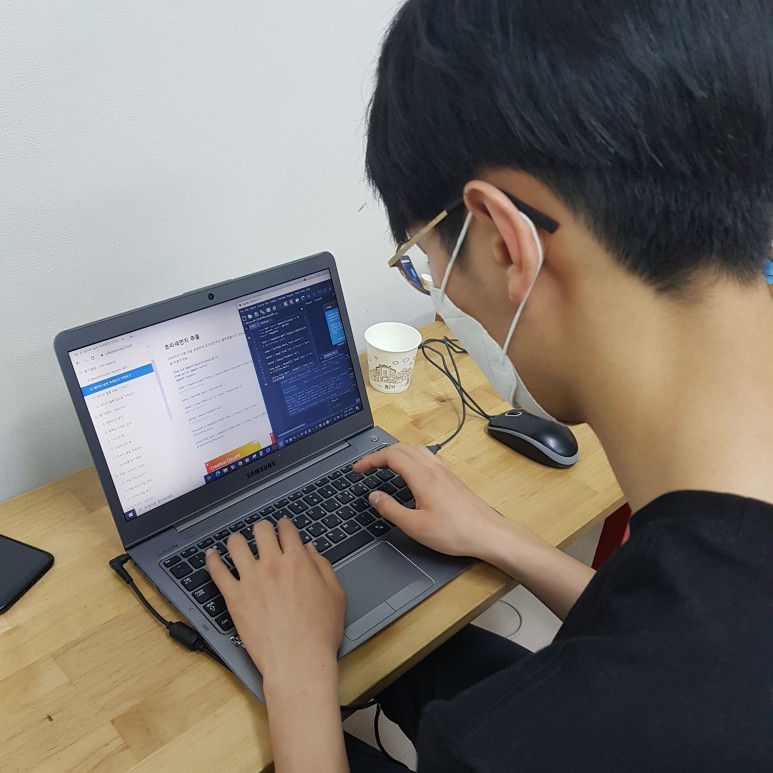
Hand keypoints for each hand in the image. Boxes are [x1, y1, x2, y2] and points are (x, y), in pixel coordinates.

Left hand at [205, 518, 345, 680]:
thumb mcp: (335, 594)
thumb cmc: (319, 632)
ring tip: (237, 542)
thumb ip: (323, 566)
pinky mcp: (234, 597)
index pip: (287, 531)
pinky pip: (217, 572)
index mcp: (298, 561)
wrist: (298, 660)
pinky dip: (212, 560)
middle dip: (262, 528)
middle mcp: (272, 564)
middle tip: (262, 532)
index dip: (285, 525)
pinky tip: (211, 555)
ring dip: (237, 540)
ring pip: (236, 545)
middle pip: (261, 531)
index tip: (283, 526)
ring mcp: (250, 579)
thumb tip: (310, 550)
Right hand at [353, 443, 504, 558]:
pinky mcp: (451, 477)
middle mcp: (433, 468)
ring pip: (415, 450)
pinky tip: (410, 472)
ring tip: (384, 465)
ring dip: (396, 453)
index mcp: (422, 477)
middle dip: (380, 454)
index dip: (370, 460)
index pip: (390, 456)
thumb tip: (374, 496)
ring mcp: (444, 471)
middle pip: (402, 447)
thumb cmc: (455, 532)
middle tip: (366, 467)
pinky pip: (426, 457)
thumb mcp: (415, 526)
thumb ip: (390, 509)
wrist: (487, 533)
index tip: (357, 469)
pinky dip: (410, 457)